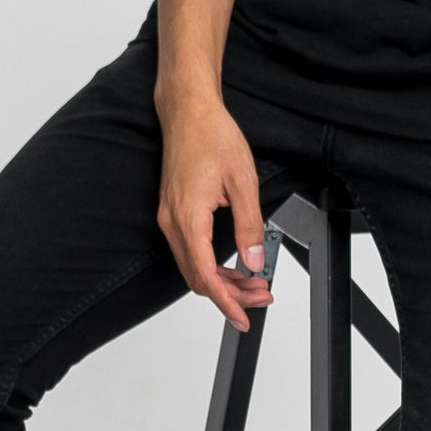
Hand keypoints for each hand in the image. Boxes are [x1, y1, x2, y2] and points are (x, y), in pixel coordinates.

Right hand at [155, 88, 273, 332]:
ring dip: (222, 281)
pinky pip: (190, 252)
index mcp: (189, 218)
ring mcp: (170, 219)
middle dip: (231, 295)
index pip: (207, 277)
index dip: (227, 303)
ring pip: (194, 268)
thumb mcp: (243, 182)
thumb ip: (249, 225)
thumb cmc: (212, 137)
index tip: (243, 318)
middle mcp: (173, 223)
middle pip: (199, 279)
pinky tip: (233, 265)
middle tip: (261, 296)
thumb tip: (254, 259)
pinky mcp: (172, 214)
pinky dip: (211, 265)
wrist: (187, 111)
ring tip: (253, 282)